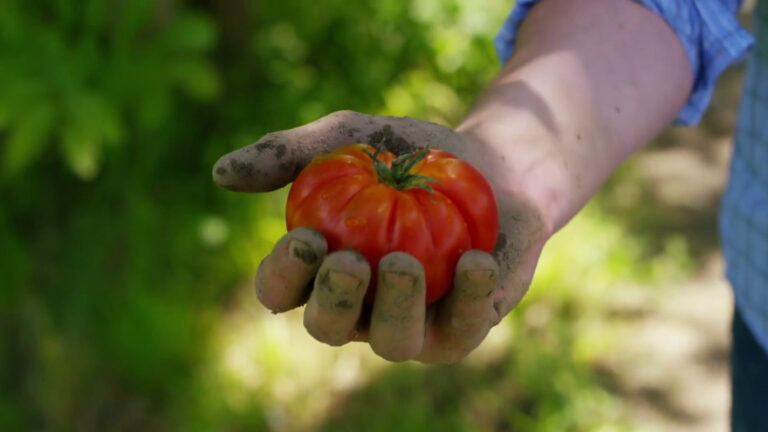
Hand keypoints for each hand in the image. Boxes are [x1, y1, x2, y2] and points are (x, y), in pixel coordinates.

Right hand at [212, 111, 548, 362]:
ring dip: (395, 307)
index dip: (284, 275)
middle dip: (333, 301)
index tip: (305, 239)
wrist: (494, 163)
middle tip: (348, 261)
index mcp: (321, 270)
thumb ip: (290, 153)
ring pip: (394, 343)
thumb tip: (220, 173)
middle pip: (330, 327)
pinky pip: (460, 329)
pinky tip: (474, 261)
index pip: (282, 291)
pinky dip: (466, 299)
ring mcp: (413, 322)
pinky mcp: (463, 326)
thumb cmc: (410, 155)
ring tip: (403, 263)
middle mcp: (361, 306)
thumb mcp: (350, 139)